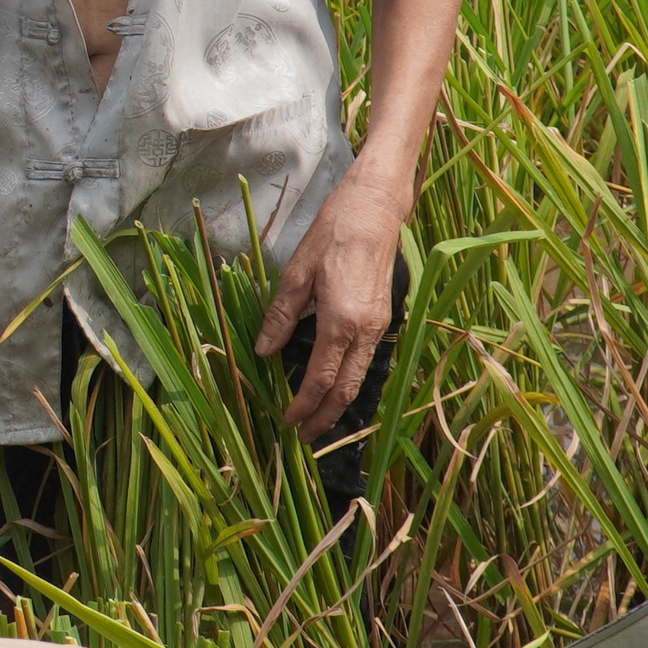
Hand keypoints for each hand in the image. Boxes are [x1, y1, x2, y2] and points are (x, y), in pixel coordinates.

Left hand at [258, 168, 405, 435]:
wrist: (375, 210)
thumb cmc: (332, 235)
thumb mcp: (296, 273)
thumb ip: (280, 315)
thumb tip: (263, 351)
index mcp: (341, 321)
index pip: (321, 378)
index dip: (303, 405)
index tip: (287, 423)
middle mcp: (366, 331)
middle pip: (346, 390)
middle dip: (324, 418)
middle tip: (303, 437)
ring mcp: (379, 326)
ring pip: (360, 379)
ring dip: (338, 404)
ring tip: (316, 420)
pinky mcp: (384, 319)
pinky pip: (366, 362)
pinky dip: (350, 382)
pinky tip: (334, 387)